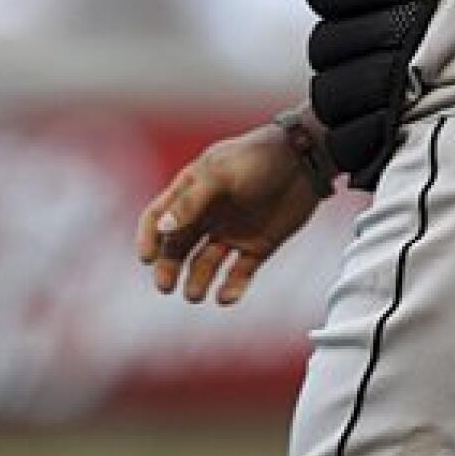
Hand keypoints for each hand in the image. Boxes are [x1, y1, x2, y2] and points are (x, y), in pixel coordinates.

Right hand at [136, 123, 322, 305]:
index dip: (148, 237)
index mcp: (193, 190)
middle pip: (178, 246)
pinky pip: (239, 273)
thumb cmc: (260, 158)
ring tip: (195, 295)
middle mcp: (208, 214)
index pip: (158, 216)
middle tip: (166, 286)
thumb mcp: (222, 174)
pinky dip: (231, 288)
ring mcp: (232, 231)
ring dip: (197, 281)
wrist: (307, 158)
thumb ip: (192, 201)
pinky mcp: (258, 246)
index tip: (147, 258)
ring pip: (205, 264)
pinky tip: (226, 297)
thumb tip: (163, 228)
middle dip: (169, 267)